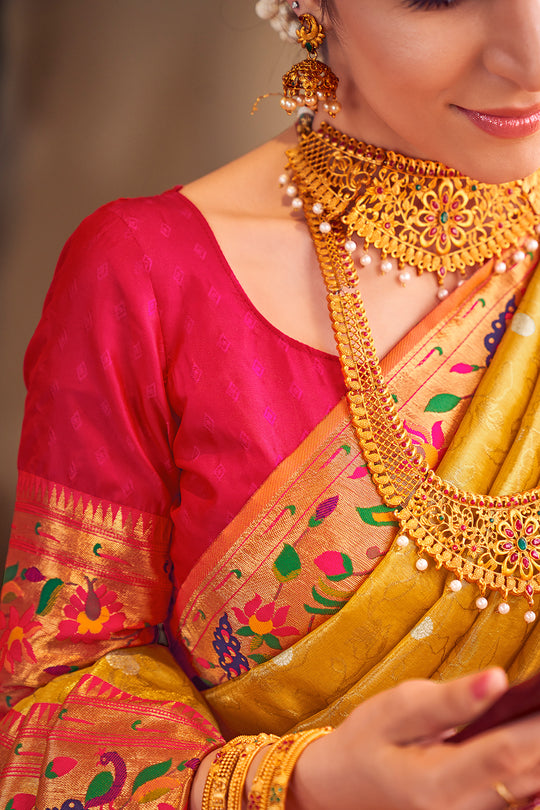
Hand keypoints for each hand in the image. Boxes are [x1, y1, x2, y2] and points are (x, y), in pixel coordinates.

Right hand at [289, 669, 539, 809]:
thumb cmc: (366, 741)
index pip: (503, 753)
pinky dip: (532, 774)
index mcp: (434, 783)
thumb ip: (450, 699)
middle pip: (525, 775)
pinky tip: (531, 746)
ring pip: (529, 791)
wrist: (343, 788)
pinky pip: (520, 802)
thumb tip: (499, 679)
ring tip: (539, 713)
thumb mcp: (395, 708)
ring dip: (538, 752)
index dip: (536, 726)